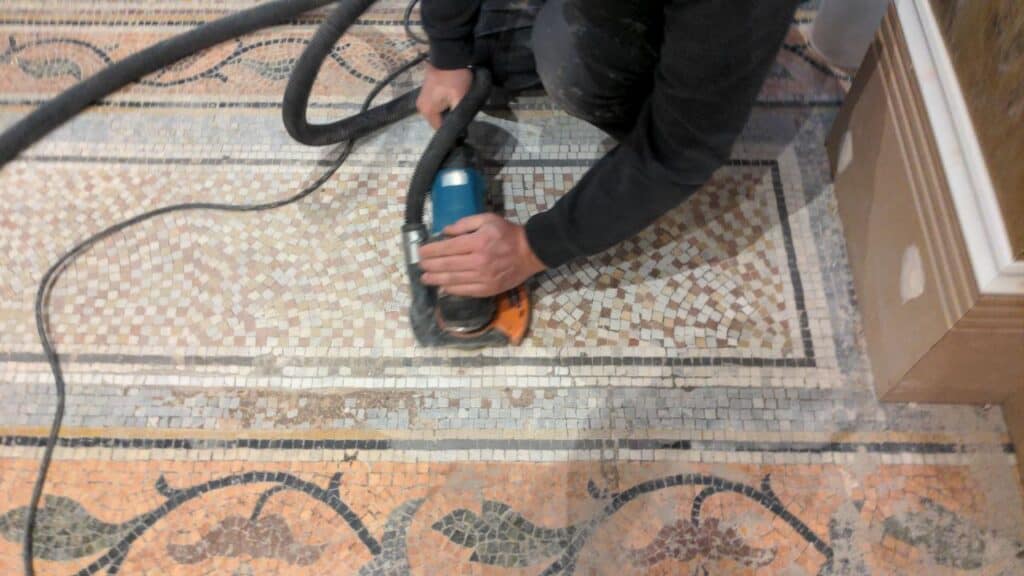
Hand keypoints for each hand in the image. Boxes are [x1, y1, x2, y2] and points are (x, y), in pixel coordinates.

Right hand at [416, 63, 472, 128]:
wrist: (449, 55)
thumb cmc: (455, 79)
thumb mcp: (460, 99)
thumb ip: (458, 117)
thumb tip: (460, 131)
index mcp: (427, 112)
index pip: (440, 129)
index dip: (452, 128)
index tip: (463, 122)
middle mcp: (420, 108)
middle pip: (438, 121)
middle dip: (449, 118)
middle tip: (461, 109)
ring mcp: (422, 98)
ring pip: (437, 112)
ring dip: (447, 110)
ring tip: (456, 102)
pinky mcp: (425, 91)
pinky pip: (435, 104)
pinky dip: (443, 103)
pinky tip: (451, 96)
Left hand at [419, 214, 546, 296]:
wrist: (530, 252)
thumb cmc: (507, 233)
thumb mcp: (487, 219)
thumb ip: (464, 223)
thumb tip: (445, 232)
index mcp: (477, 242)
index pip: (448, 248)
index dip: (431, 250)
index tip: (421, 251)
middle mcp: (478, 261)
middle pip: (447, 265)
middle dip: (430, 265)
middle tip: (420, 265)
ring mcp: (483, 278)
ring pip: (453, 280)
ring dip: (436, 279)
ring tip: (425, 278)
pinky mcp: (488, 289)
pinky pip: (465, 291)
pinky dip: (451, 289)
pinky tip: (443, 287)